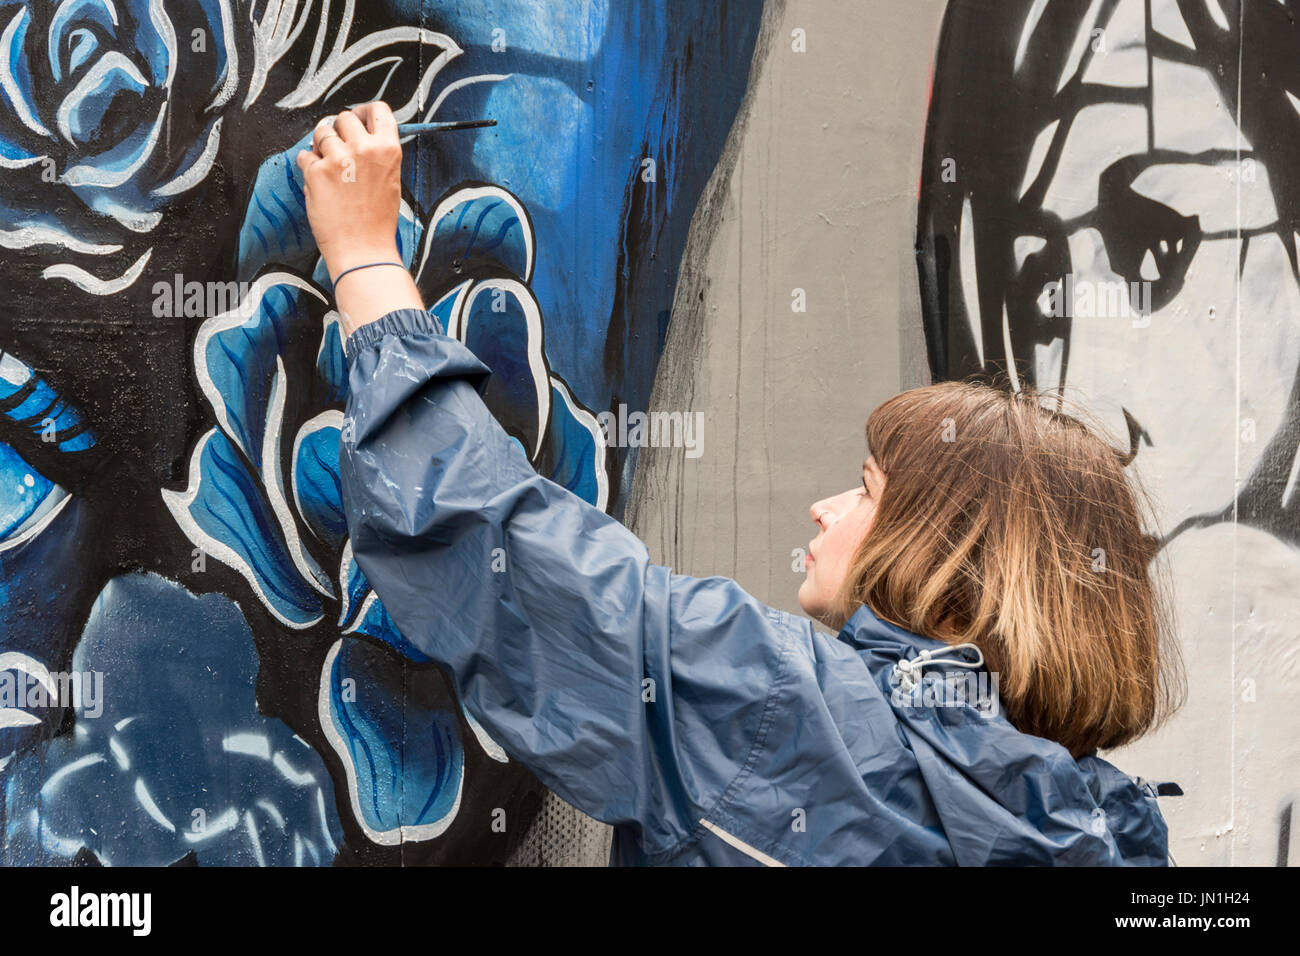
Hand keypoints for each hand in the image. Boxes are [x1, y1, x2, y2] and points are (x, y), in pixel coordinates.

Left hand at [296, 101, 422, 334]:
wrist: (363, 250)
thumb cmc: (377, 221)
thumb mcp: (390, 180)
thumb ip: (377, 153)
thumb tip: (358, 133)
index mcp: (388, 150)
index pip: (378, 110)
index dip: (365, 111)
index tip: (358, 117)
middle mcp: (364, 149)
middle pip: (344, 117)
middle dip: (338, 130)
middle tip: (339, 150)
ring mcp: (339, 159)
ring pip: (321, 132)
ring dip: (321, 145)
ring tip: (328, 168)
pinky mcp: (317, 171)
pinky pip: (304, 155)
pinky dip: (308, 166)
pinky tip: (319, 183)